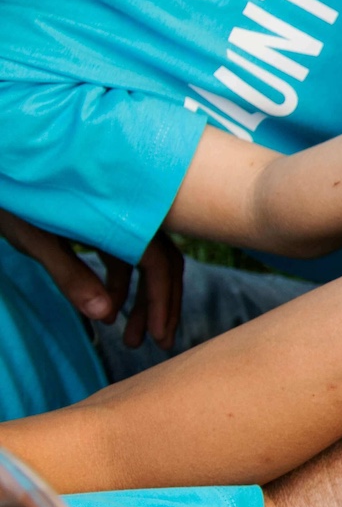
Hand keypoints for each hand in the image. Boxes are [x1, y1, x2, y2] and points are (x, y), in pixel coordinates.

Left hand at [0, 211, 183, 349]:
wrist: (7, 163)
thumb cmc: (17, 197)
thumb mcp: (39, 239)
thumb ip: (71, 276)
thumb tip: (105, 317)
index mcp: (121, 214)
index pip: (157, 261)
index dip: (162, 300)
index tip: (157, 336)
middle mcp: (131, 213)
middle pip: (162, 263)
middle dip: (161, 305)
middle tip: (159, 343)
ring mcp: (120, 218)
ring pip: (145, 262)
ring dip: (142, 300)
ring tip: (132, 338)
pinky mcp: (105, 223)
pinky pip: (125, 258)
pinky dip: (121, 286)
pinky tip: (109, 311)